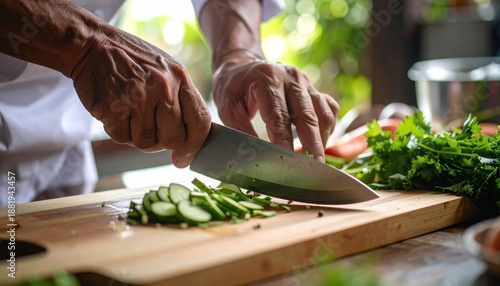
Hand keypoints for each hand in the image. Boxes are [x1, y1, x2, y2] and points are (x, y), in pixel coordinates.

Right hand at [71, 27, 210, 167]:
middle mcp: (163, 88)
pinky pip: (123, 139)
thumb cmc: (133, 61)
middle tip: (150, 129)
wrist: (93, 45)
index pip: (200, 120)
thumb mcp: (166, 70)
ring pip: (147, 143)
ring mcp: (137, 99)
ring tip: (131, 115)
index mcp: (180, 78)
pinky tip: (116, 112)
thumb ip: (180, 100)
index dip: (195, 145)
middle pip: (174, 139)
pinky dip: (119, 131)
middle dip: (162, 141)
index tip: (183, 158)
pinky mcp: (113, 108)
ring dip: (138, 136)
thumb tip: (189, 142)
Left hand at [212, 58, 338, 160]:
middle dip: (312, 145)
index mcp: (267, 78)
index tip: (289, 163)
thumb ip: (241, 131)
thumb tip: (256, 157)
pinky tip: (318, 143)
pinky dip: (327, 128)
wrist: (242, 64)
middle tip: (314, 168)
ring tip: (316, 161)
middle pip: (307, 115)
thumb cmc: (233, 87)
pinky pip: (329, 109)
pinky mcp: (313, 88)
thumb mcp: (228, 107)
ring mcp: (305, 82)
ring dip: (321, 139)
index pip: (279, 116)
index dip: (285, 141)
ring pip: (323, 113)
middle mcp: (291, 77)